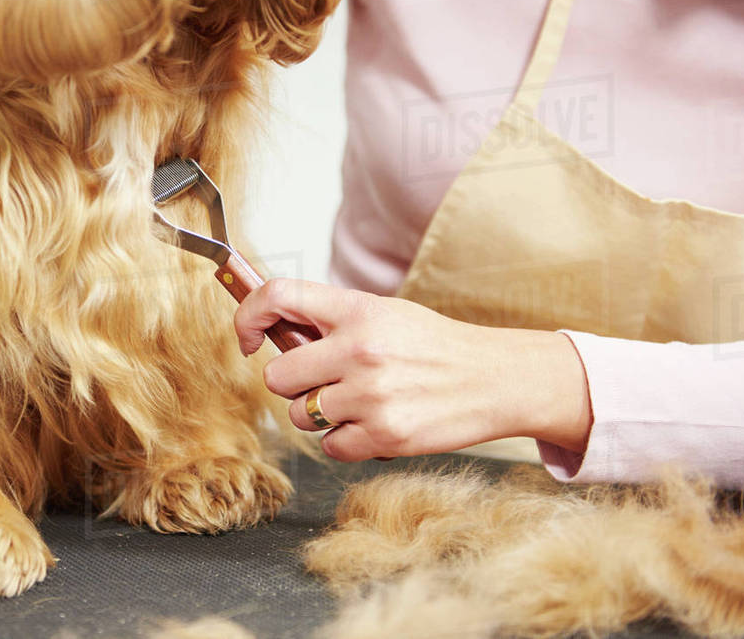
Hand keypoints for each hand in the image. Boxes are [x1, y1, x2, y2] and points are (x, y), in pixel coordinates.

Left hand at [233, 279, 592, 461]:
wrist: (496, 379)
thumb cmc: (434, 346)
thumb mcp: (384, 314)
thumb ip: (332, 321)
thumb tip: (270, 331)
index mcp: (357, 310)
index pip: (278, 296)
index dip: (248, 316)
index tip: (247, 338)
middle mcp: (360, 349)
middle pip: (278, 376)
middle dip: (294, 383)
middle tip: (325, 381)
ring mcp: (371, 395)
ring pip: (301, 415)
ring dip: (321, 414)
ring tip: (360, 402)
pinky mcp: (385, 435)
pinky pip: (331, 446)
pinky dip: (346, 441)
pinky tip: (375, 423)